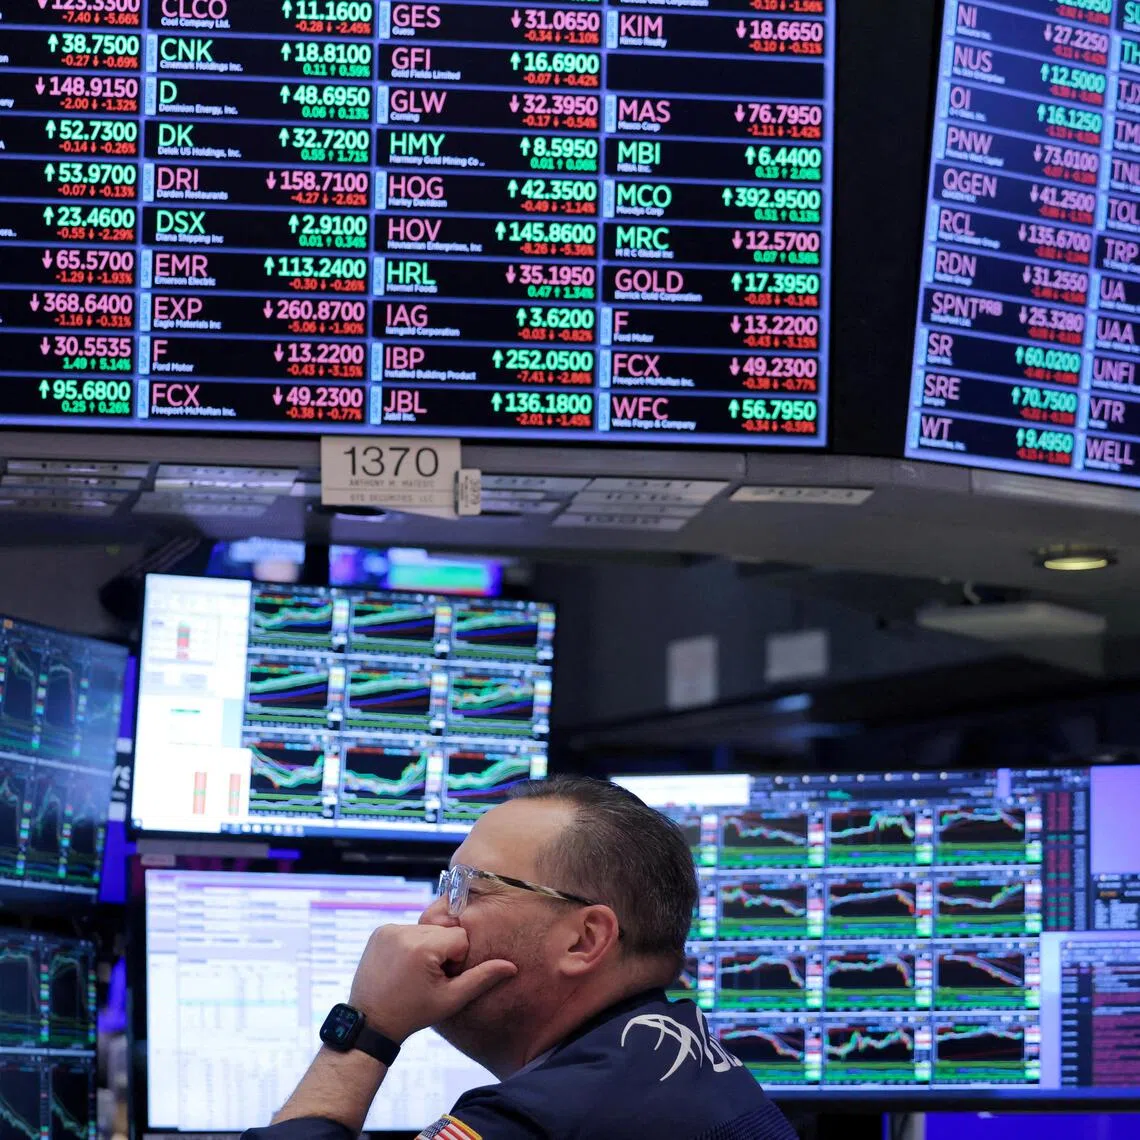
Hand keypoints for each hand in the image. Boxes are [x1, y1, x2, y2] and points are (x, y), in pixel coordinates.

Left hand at [348, 923, 516, 1042]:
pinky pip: (408, 930)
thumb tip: (511, 966)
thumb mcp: (451, 999)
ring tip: (414, 973)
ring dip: (427, 947)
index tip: (441, 979)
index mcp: (422, 946)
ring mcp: (389, 929)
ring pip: (427, 930)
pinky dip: (411, 944)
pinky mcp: (379, 931)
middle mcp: (404, 931)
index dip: (456, 961)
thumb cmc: (413, 1013)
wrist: (370, 1022)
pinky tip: (402, 966)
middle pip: (443, 931)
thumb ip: (481, 979)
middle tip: (428, 978)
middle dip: (442, 952)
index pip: (460, 938)